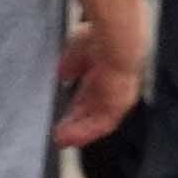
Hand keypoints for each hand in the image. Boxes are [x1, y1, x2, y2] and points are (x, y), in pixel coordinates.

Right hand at [55, 28, 147, 148]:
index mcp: (107, 69)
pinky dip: (85, 132)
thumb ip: (72, 63)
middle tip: (60, 133)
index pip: (92, 92)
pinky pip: (101, 124)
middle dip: (77, 120)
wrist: (115, 42)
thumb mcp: (77, 49)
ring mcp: (118, 96)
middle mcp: (114, 85)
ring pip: (98, 119)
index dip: (78, 104)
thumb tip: (64, 74)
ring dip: (80, 130)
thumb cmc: (99, 37)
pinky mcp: (118, 105)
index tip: (64, 113)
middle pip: (95, 108)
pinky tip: (69, 139)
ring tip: (61, 140)